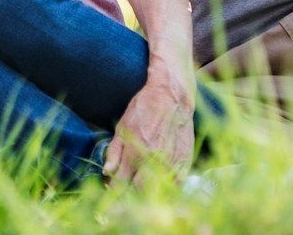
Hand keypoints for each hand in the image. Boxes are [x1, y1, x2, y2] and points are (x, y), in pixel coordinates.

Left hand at [104, 59, 195, 182]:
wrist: (172, 96)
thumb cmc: (144, 109)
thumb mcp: (122, 126)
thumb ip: (114, 151)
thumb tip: (107, 172)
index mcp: (135, 152)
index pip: (121, 184)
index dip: (114, 191)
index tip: (111, 193)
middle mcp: (154, 161)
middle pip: (140, 192)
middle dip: (130, 194)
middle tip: (126, 189)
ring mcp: (172, 163)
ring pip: (159, 191)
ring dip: (149, 192)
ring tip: (142, 185)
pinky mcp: (185, 162)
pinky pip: (177, 185)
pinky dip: (168, 188)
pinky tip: (160, 182)